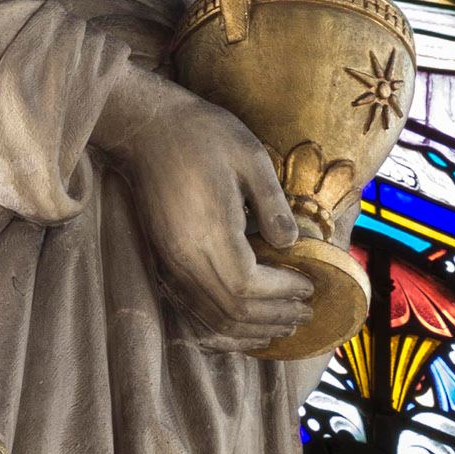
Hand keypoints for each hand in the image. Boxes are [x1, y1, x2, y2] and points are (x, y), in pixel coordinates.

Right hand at [94, 67, 313, 349]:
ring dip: (251, 327)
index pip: (248, 286)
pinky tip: (246, 320)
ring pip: (211, 317)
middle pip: (232, 310)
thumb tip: (290, 245)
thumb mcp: (250, 156)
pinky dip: (224, 323)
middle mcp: (184, 257)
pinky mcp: (163, 260)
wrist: (146, 126)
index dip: (282, 293)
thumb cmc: (201, 134)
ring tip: (284, 323)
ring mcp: (170, 262)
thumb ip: (273, 204)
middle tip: (306, 311)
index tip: (309, 286)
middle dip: (273, 316)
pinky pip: (194, 308)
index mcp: (208, 232)